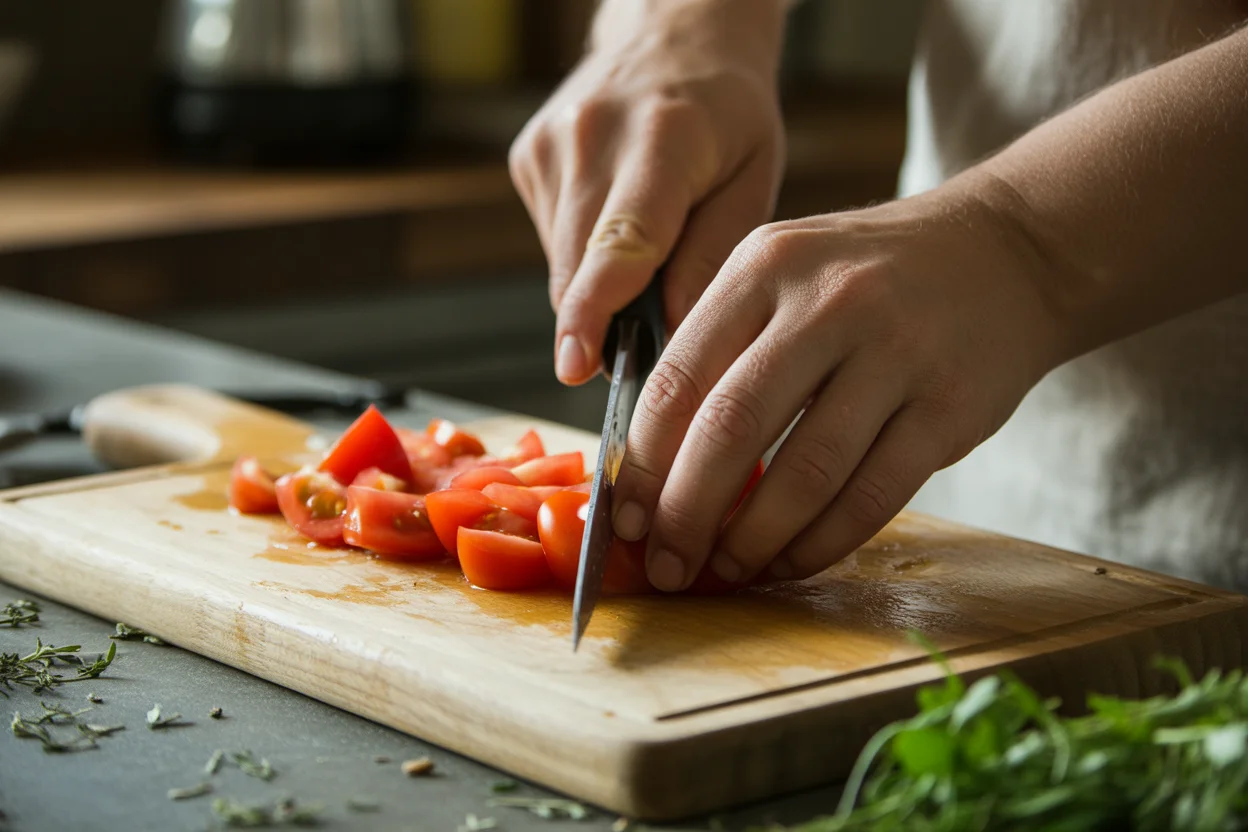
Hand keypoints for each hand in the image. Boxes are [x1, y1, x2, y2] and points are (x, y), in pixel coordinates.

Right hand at [508, 0, 788, 384]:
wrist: (673, 35)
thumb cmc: (727, 113)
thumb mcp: (754, 177)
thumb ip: (715, 256)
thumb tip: (676, 335)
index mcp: (664, 138)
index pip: (621, 239)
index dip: (595, 309)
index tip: (576, 364)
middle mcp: (594, 136)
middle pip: (580, 266)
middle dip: (606, 321)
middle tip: (648, 337)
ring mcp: (551, 145)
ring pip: (563, 264)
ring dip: (600, 284)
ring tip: (649, 243)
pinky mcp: (527, 157)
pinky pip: (552, 242)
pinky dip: (584, 254)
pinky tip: (616, 216)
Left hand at [610, 173, 1075, 590]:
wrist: (1005, 252)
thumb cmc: (868, 278)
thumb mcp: (785, 273)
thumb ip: (720, 348)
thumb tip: (653, 467)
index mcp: (765, 266)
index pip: (678, 377)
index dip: (642, 462)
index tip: (624, 519)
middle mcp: (828, 301)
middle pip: (731, 428)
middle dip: (685, 513)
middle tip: (664, 565)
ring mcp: (897, 352)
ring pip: (805, 472)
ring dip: (753, 540)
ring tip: (724, 572)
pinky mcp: (951, 406)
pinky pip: (872, 496)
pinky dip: (821, 543)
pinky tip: (790, 561)